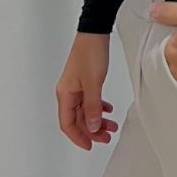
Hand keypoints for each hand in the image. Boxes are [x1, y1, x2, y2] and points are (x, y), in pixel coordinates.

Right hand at [55, 33, 118, 150]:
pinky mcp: (84, 80)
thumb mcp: (94, 83)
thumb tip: (92, 128)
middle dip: (92, 130)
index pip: (68, 124)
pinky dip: (98, 107)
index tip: (91, 146)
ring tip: (112, 125)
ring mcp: (76, 86)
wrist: (95, 31)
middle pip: (77, 119)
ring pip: (85, 110)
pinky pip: (89, 100)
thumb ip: (93, 107)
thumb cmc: (91, 53)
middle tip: (107, 136)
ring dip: (97, 119)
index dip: (79, 137)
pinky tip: (108, 109)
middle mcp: (68, 92)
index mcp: (65, 94)